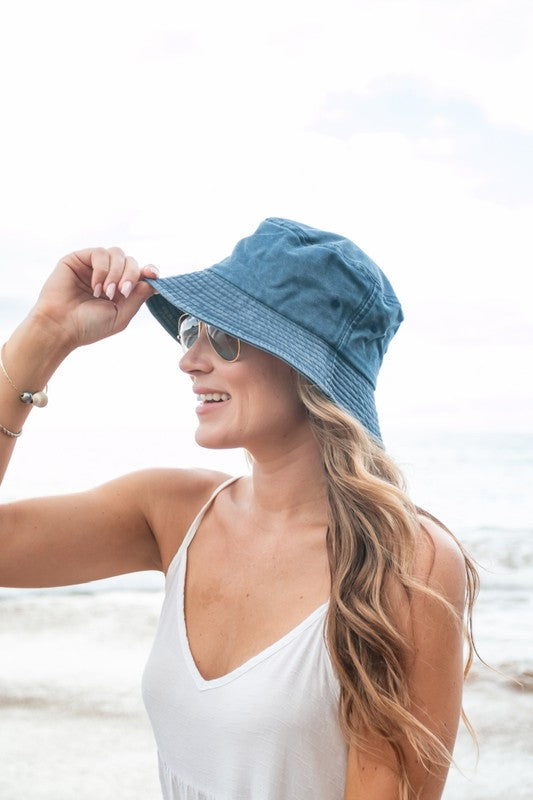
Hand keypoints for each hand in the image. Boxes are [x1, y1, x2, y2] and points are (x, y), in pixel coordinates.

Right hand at [31, 246, 159, 348]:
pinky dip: (101, 269)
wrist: (61, 327)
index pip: (139, 272)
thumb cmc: (89, 326)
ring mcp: (93, 266)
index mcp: (119, 288)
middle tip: (121, 293)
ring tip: (106, 292)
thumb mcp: (121, 314)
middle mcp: (108, 275)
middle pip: (131, 261)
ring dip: (116, 273)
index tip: (153, 274)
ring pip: (117, 254)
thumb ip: (139, 296)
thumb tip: (155, 280)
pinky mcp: (78, 258)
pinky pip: (99, 253)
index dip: (149, 270)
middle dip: (130, 276)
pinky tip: (95, 286)